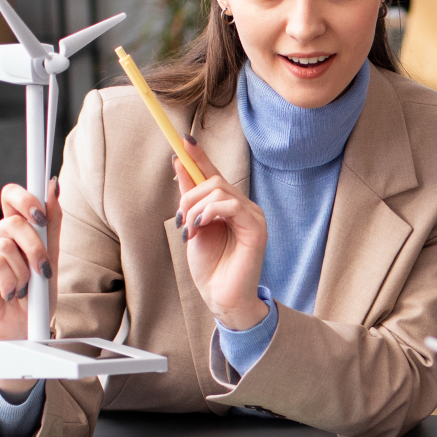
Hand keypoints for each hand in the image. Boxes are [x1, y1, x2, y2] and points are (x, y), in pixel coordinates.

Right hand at [0, 180, 60, 392]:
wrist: (26, 325)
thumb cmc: (38, 292)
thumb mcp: (51, 257)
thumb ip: (51, 224)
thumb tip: (53, 186)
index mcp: (16, 226)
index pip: (12, 195)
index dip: (25, 196)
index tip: (40, 211)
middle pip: (14, 221)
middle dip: (36, 248)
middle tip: (43, 270)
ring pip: (6, 244)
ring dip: (24, 272)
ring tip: (25, 288)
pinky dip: (11, 281)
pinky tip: (11, 293)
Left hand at [174, 138, 269, 331]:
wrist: (221, 296)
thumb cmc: (210, 266)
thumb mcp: (192, 225)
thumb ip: (189, 196)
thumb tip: (179, 162)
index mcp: (229, 206)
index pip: (215, 174)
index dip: (200, 156)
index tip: (183, 139)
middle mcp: (244, 207)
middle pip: (213, 181)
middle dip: (189, 196)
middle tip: (181, 221)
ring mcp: (253, 216)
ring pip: (219, 191)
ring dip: (195, 209)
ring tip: (190, 231)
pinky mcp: (257, 228)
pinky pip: (231, 205)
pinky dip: (210, 213)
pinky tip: (201, 228)